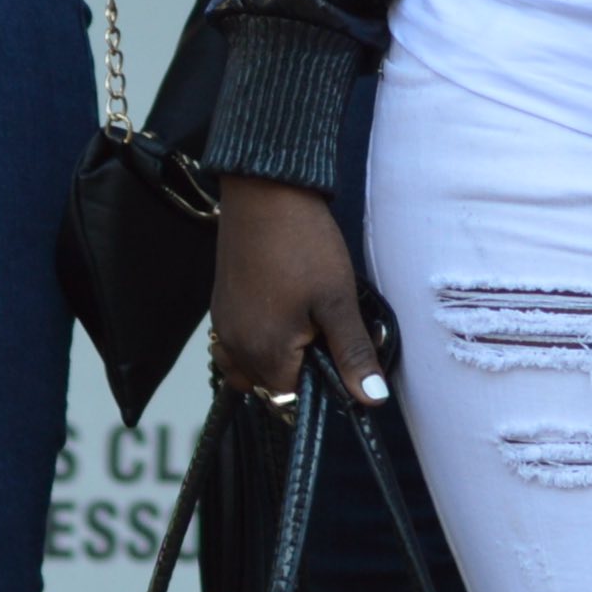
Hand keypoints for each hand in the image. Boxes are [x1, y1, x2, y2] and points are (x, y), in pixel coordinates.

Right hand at [212, 176, 389, 410]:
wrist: (265, 192)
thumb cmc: (304, 244)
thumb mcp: (338, 301)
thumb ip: (352, 354)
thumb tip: (372, 398)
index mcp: (263, 353)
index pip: (293, 397)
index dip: (321, 382)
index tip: (338, 350)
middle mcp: (234, 347)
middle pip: (271, 385)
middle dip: (299, 369)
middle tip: (325, 328)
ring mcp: (223, 326)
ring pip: (251, 367)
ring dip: (277, 357)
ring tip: (305, 322)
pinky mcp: (219, 306)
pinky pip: (236, 344)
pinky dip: (257, 341)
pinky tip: (281, 314)